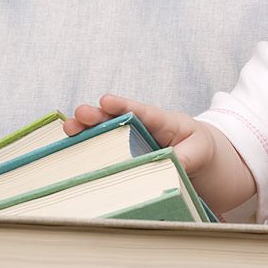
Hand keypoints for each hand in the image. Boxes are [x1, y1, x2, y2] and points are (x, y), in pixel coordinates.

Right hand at [64, 94, 214, 175]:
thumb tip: (171, 166)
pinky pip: (103, 150)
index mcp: (161, 120)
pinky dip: (86, 150)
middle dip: (96, 116)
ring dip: (85, 130)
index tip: (105, 101)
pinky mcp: (122, 155)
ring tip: (69, 129)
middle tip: (79, 114)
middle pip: (115, 118)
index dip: (122, 105)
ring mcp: (128, 140)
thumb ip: (184, 158)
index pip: (141, 111)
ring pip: (104, 131)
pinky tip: (69, 152)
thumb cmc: (196, 146)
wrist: (196, 155)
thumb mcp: (198, 151)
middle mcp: (140, 126)